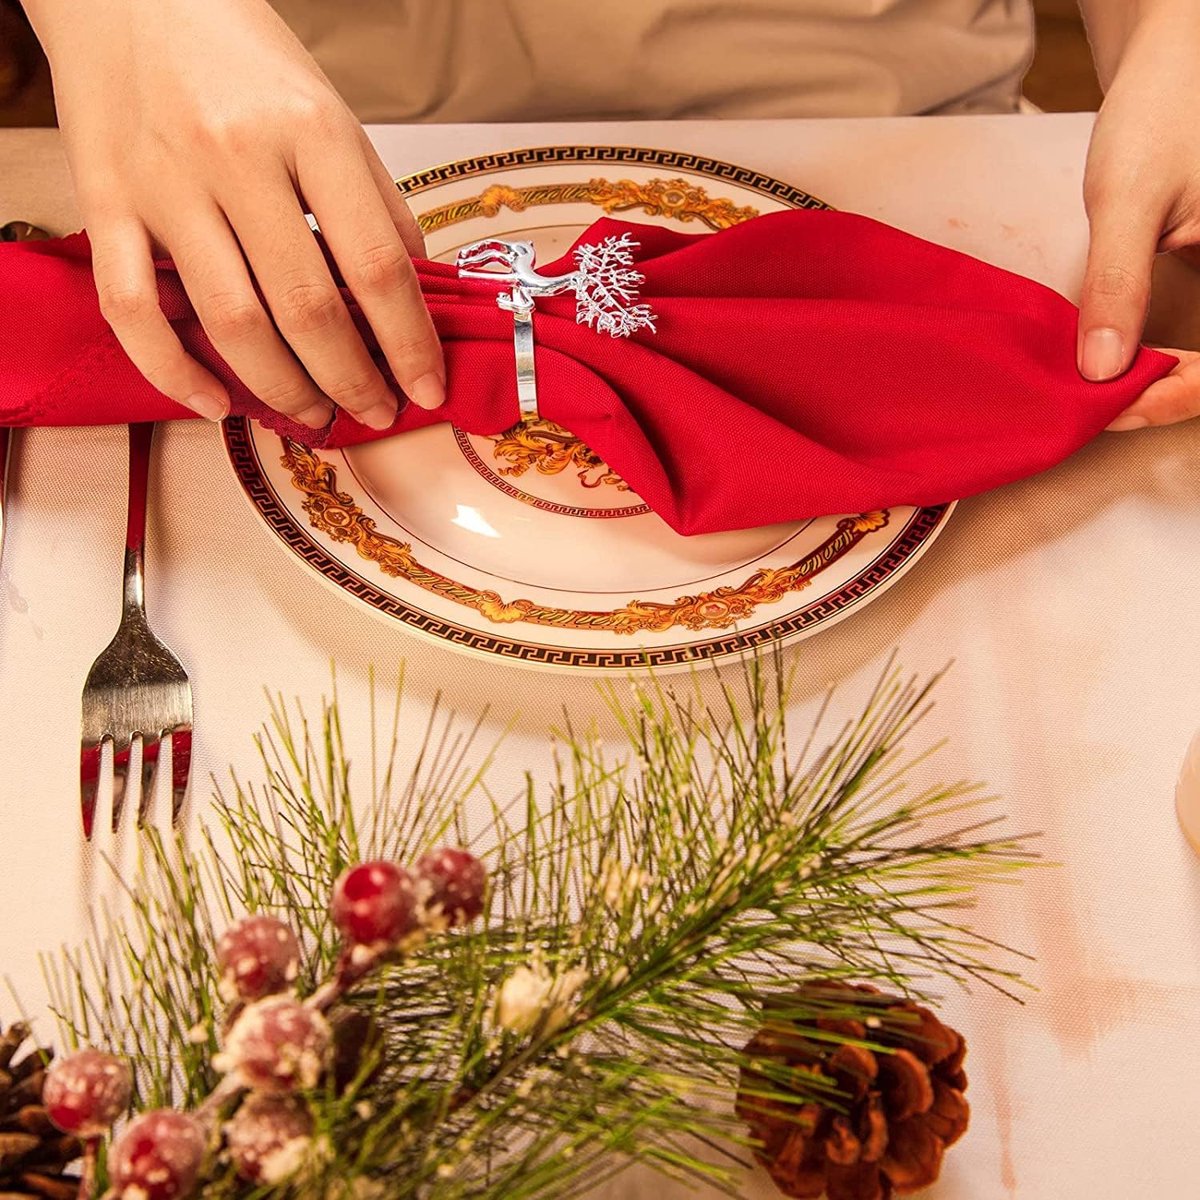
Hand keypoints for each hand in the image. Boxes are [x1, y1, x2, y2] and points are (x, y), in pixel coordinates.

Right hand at [25, 0, 442, 429]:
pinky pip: (133, 312)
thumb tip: (416, 291)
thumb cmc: (240, 56)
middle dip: (353, 381)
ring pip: (230, 323)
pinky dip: (174, 372)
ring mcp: (164, 184)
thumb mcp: (331, 111)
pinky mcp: (105, 203)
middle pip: (308, 309)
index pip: (377, 265)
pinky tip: (216, 404)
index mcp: (310, 130)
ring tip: (316, 415)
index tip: (427, 390)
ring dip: (283, 390)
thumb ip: (376, 201)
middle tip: (375, 413)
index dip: (409, 345)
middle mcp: (235, 157)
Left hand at [1076, 4, 1199, 429]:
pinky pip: (1198, 331)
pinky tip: (1110, 361)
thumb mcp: (1127, 200)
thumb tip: (1101, 371)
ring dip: (1159, 379)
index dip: (1175, 396)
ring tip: (1095, 393)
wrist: (1175, 64)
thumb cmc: (1161, 113)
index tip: (1111, 407)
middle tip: (1093, 408)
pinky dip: (1156, 353)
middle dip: (1163, 394)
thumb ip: (1117, 283)